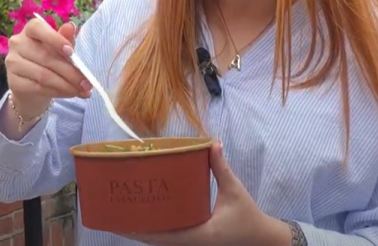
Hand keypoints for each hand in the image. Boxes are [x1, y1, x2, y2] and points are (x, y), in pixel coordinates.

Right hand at [5, 18, 92, 115]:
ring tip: (82, 90)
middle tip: (87, 82)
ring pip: (44, 75)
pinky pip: (39, 88)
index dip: (55, 40)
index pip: (39, 29)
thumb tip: (71, 26)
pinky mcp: (13, 82)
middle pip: (46, 57)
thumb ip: (66, 39)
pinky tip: (69, 93)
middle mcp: (17, 43)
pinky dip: (58, 92)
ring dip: (67, 85)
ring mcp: (12, 63)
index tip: (72, 53)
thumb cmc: (48, 61)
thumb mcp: (60, 49)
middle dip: (70, 72)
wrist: (31, 85)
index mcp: (30, 29)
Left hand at [118, 142, 292, 245]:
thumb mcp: (234, 191)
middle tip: (115, 213)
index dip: (141, 231)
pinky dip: (156, 230)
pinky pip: (170, 237)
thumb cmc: (248, 217)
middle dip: (135, 229)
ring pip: (161, 240)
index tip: (122, 222)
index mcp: (198, 235)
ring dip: (144, 230)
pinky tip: (146, 219)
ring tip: (124, 215)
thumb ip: (221, 168)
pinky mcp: (194, 240)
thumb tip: (213, 143)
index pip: (163, 237)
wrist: (262, 238)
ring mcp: (191, 243)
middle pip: (155, 240)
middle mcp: (190, 243)